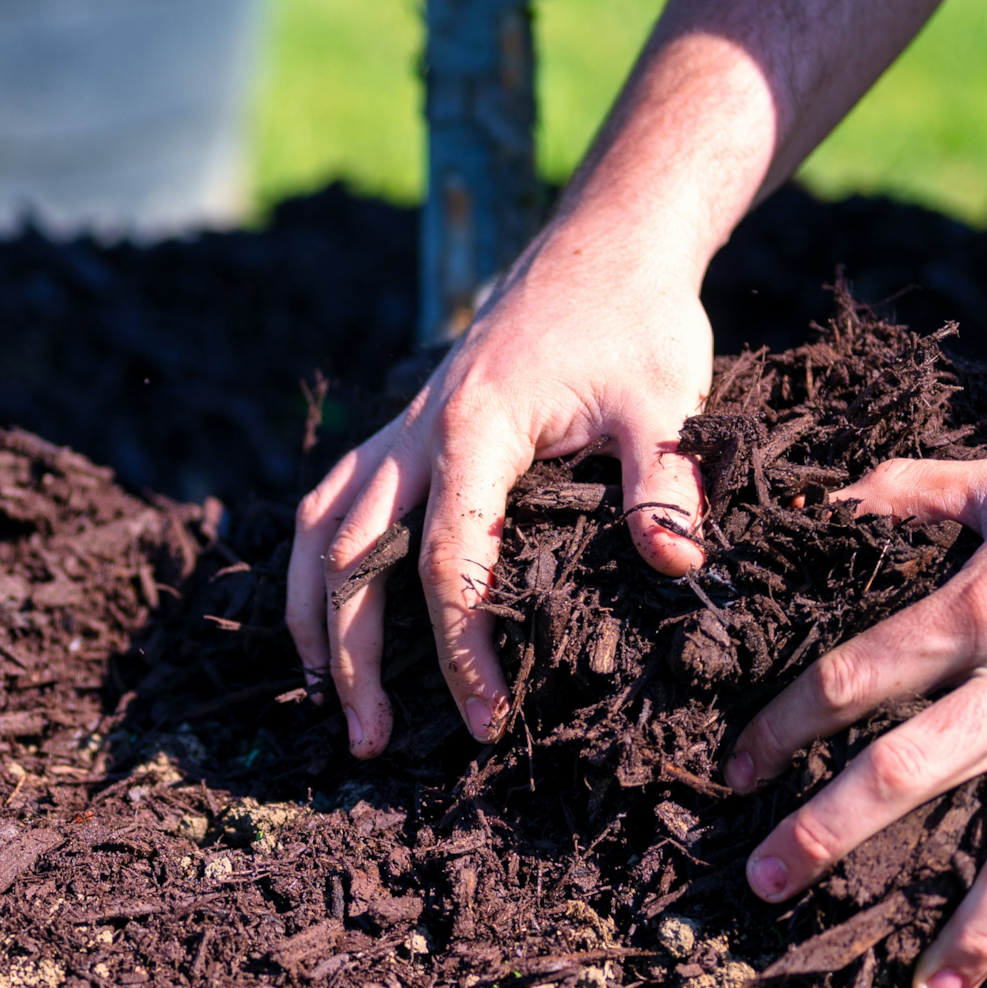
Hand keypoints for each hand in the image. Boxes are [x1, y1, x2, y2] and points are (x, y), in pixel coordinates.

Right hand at [286, 229, 714, 756]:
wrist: (606, 245)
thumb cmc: (638, 321)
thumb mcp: (666, 399)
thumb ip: (666, 483)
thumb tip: (674, 565)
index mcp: (474, 430)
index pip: (446, 561)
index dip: (460, 648)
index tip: (486, 718)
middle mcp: (417, 430)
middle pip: (351, 556)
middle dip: (352, 656)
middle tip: (370, 742)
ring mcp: (403, 426)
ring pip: (320, 526)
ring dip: (312, 614)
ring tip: (322, 695)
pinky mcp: (407, 427)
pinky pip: (335, 497)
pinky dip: (318, 561)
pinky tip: (327, 612)